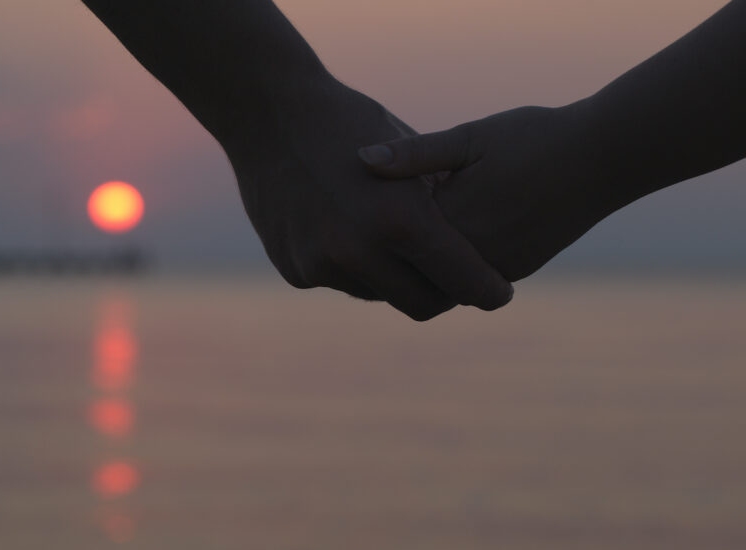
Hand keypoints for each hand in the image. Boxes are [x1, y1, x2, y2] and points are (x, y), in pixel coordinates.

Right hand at [222, 78, 513, 319]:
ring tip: (392, 240)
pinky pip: (340, 282)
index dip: (488, 291)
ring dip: (392, 277)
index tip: (499, 293)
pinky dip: (351, 265)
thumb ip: (439, 206)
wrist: (266, 113)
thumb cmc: (349, 122)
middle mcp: (359, 252)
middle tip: (453, 277)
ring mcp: (322, 265)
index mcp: (400, 220)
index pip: (463, 281)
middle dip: (443, 293)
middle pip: (423, 303)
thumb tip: (479, 246)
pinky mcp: (295, 271)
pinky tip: (345, 228)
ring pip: (379, 294)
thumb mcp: (409, 156)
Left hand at [360, 104, 618, 281]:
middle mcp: (474, 254)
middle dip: (394, 250)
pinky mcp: (518, 269)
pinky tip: (447, 232)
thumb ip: (414, 155)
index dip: (374, 220)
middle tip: (371, 228)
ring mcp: (498, 267)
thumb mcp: (469, 137)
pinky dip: (456, 261)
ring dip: (426, 260)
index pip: (393, 235)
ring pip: (443, 278)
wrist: (606, 157)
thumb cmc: (534, 137)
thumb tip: (361, 160)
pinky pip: (473, 275)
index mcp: (453, 220)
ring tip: (405, 232)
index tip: (357, 206)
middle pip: (414, 265)